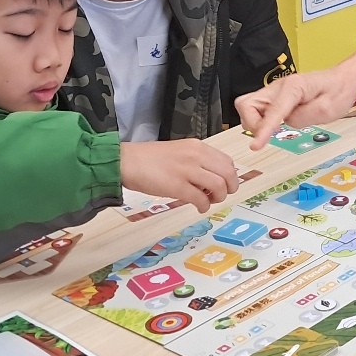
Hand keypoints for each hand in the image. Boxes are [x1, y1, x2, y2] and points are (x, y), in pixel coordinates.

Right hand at [120, 139, 239, 212]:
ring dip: (218, 198)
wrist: (126, 161)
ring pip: (219, 186)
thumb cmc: (149, 158)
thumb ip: (197, 161)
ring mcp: (187, 171)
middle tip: (220, 195)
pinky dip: (204, 206)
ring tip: (208, 201)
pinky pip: (200, 199)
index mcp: (197, 147)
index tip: (224, 184)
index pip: (227, 162)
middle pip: (228, 174)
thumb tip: (212, 178)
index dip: (229, 176)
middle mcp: (196, 156)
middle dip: (229, 188)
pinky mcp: (177, 186)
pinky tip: (199, 208)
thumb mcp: (179, 152)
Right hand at [236, 35, 355, 148]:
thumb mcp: (328, 110)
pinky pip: (258, 110)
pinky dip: (261, 120)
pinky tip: (277, 126)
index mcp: (293, 87)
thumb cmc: (338, 91)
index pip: (272, 111)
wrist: (343, 79)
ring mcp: (275, 91)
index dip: (263, 130)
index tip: (255, 146)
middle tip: (270, 134)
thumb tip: (286, 123)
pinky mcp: (276, 97)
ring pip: (248, 107)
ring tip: (275, 130)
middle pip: (246, 104)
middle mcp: (279, 87)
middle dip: (252, 123)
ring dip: (256, 122)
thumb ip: (304, 118)